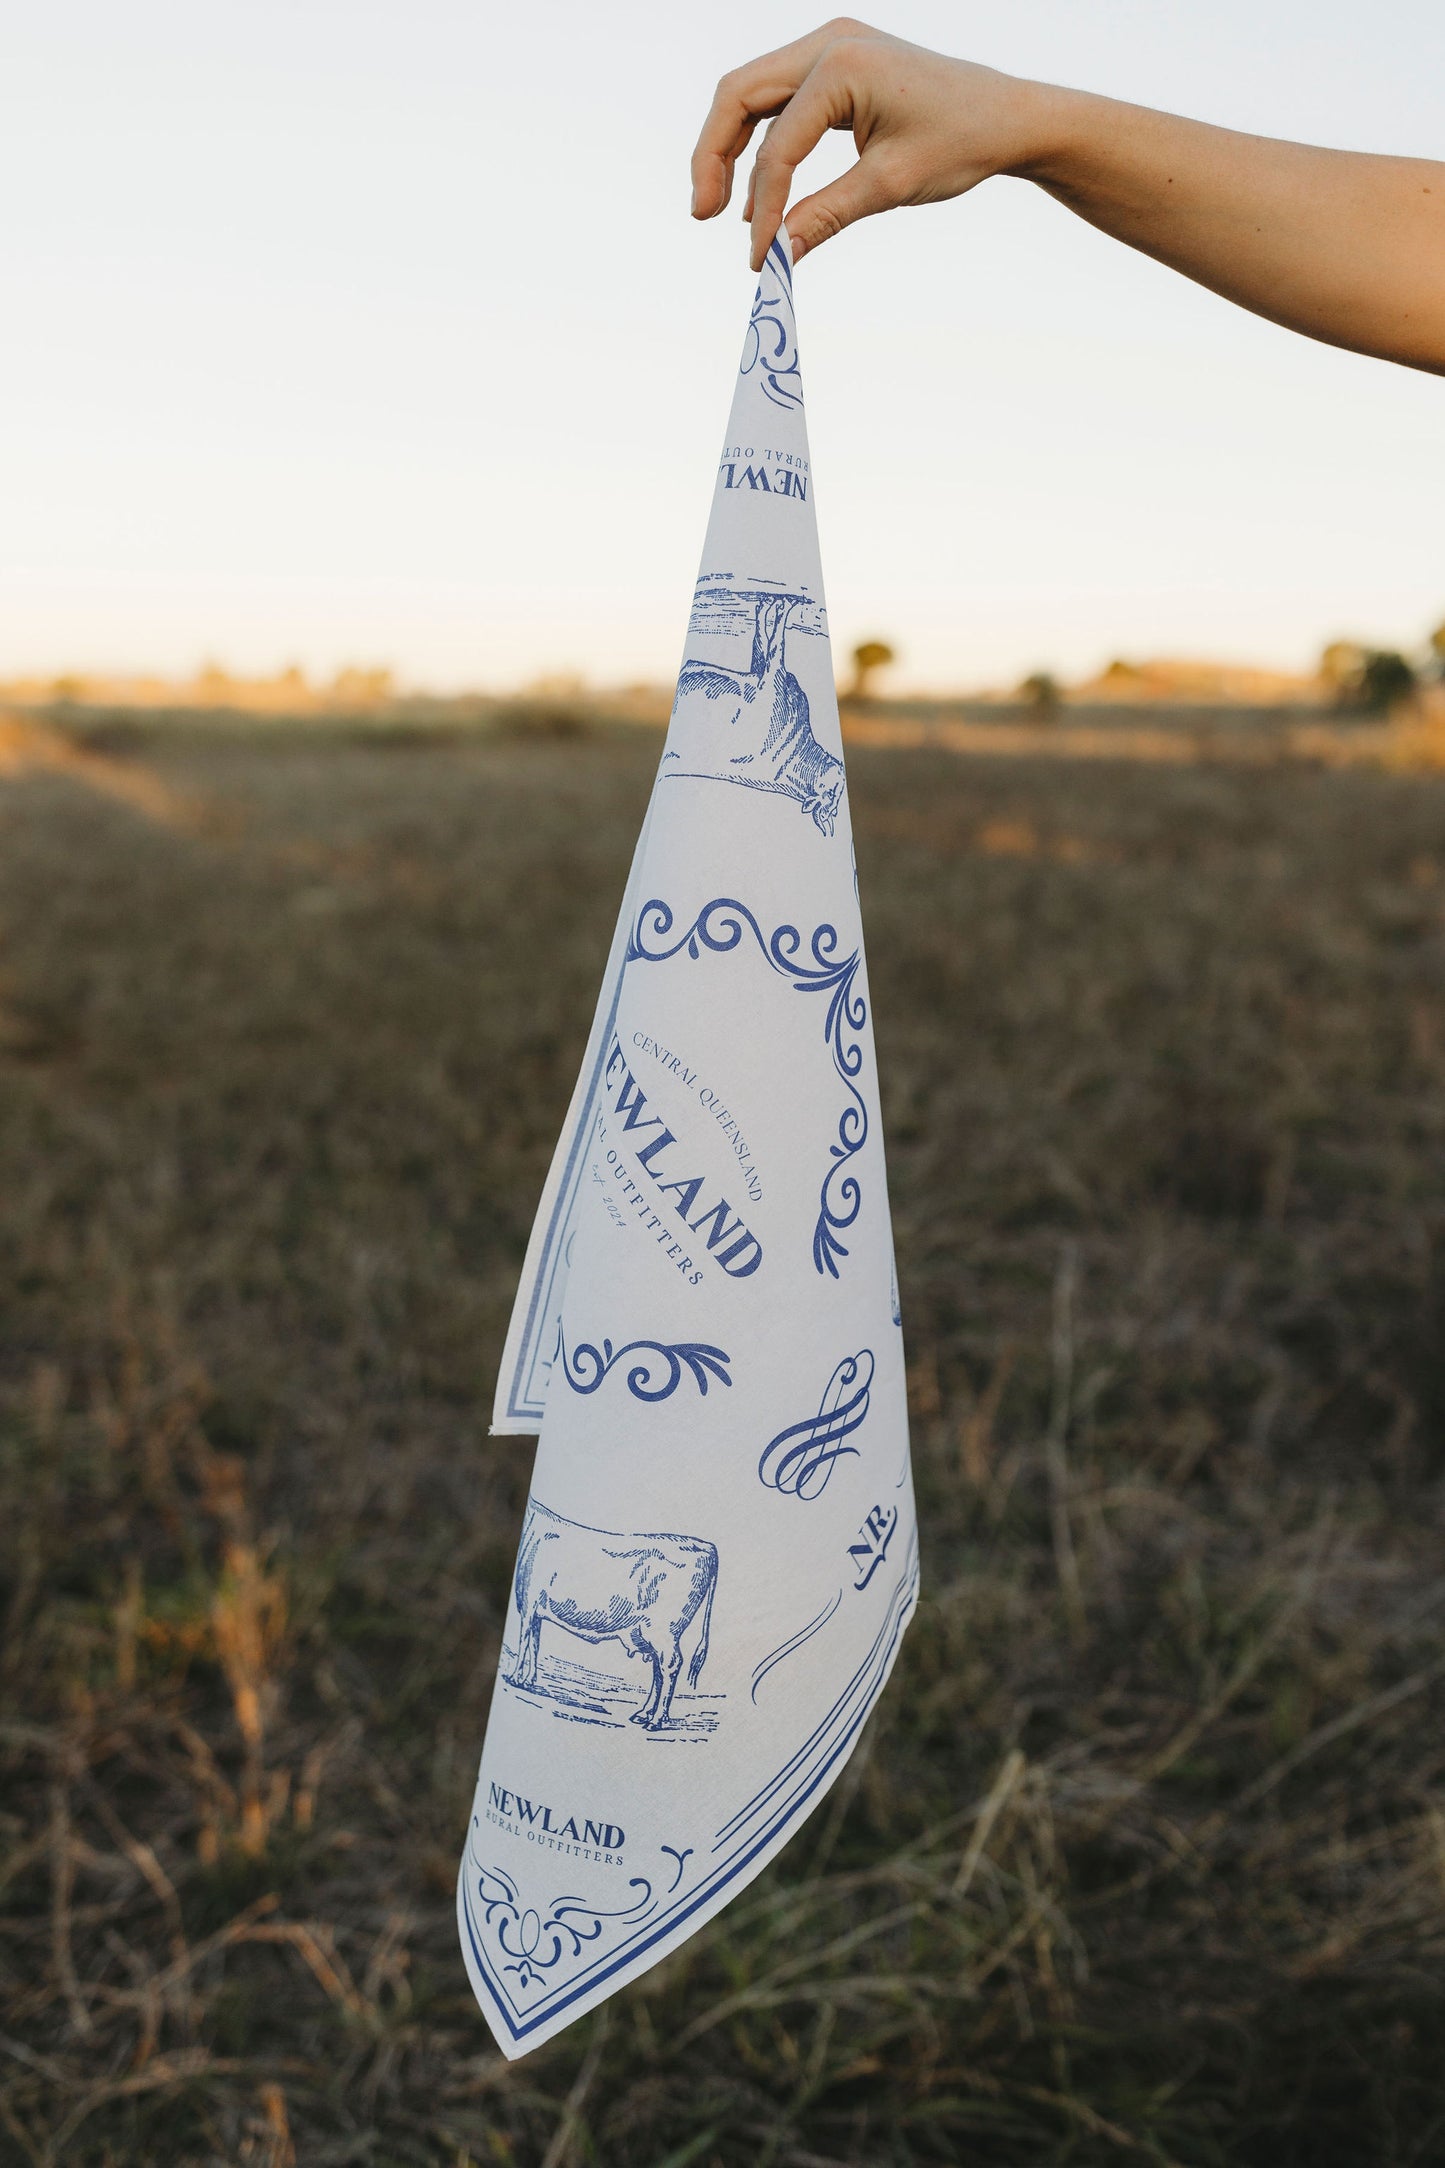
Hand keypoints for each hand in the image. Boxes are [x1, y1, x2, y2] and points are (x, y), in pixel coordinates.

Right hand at [691, 18, 1050, 269]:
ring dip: (729, 149)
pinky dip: (762, 142)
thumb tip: (776, 259)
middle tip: (702, 215)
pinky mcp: (834, 63)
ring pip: (750, 94)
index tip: (758, 258)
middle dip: (713, 158)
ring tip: (718, 210)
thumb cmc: (959, 141)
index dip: (762, 207)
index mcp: (842, 66)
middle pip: (738, 96)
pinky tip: (759, 195)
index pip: (778, 145)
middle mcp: (828, 42)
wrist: (1005, 115)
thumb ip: (825, 217)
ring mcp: (829, 46)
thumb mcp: (889, 185)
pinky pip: (778, 100)